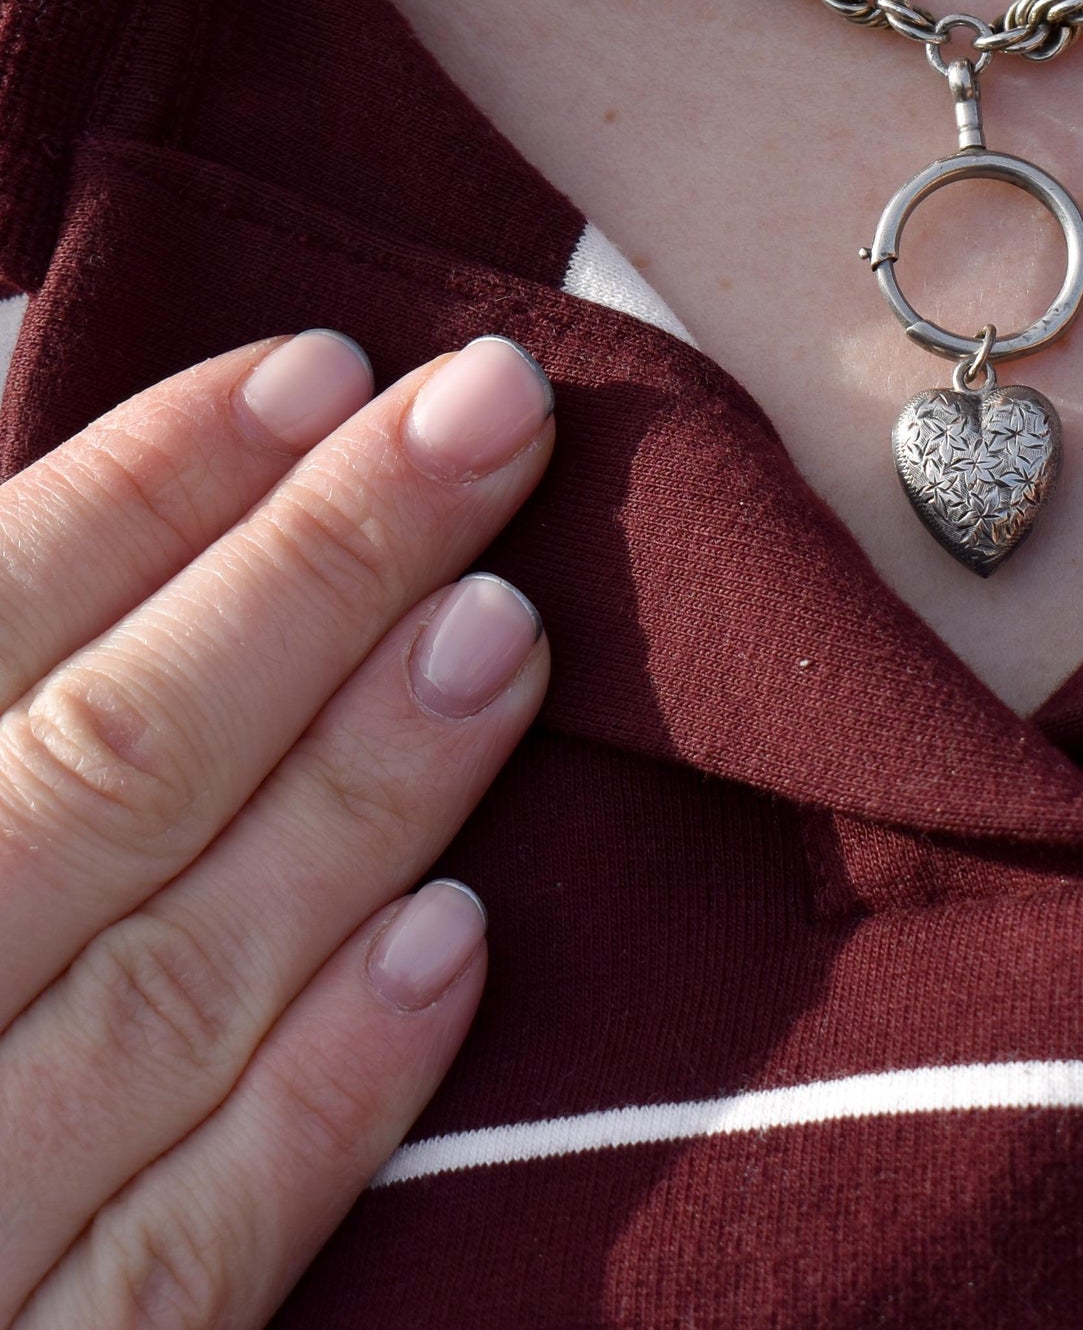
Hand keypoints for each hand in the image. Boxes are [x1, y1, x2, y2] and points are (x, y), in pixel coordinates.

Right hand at [0, 329, 554, 1326]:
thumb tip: (19, 425)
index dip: (139, 488)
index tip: (317, 366)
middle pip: (99, 771)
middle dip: (308, 573)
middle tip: (490, 410)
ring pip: (164, 991)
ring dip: (355, 798)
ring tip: (510, 624)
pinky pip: (178, 1272)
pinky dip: (318, 1105)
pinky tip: (458, 945)